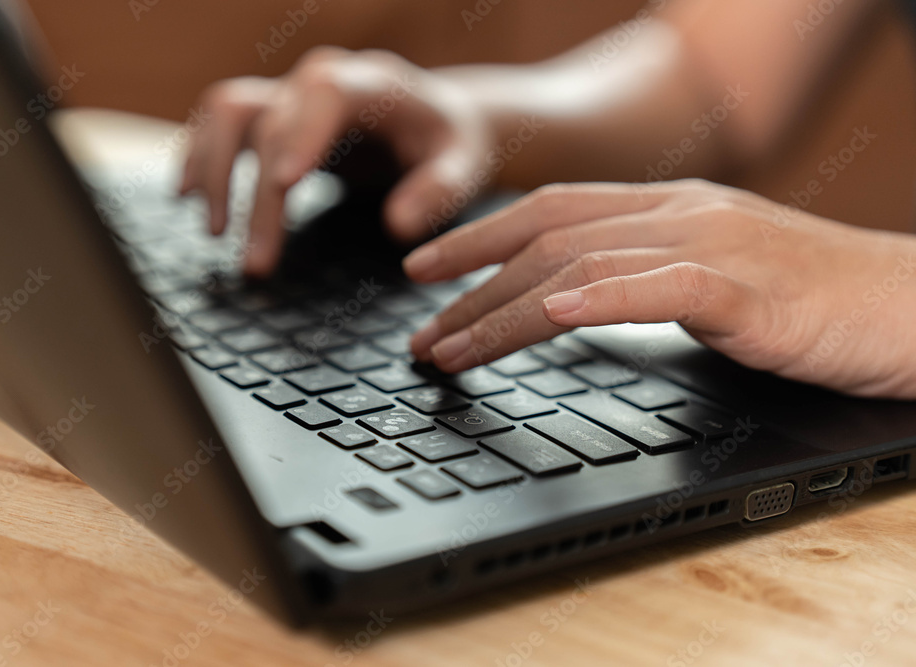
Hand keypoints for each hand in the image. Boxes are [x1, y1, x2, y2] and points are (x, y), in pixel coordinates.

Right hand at [180, 47, 493, 275]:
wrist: (436, 119)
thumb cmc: (450, 145)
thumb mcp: (464, 167)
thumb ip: (439, 192)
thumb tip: (398, 226)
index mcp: (374, 83)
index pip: (326, 94)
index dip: (301, 133)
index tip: (286, 183)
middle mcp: (321, 80)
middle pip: (271, 123)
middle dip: (258, 197)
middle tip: (256, 264)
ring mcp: (290, 92)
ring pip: (229, 111)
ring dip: (212, 169)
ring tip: (213, 230)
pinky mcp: (272, 113)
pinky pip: (221, 121)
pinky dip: (200, 155)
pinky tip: (187, 196)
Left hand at [403, 179, 915, 398]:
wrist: (907, 307)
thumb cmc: (810, 301)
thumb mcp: (707, 279)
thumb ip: (641, 280)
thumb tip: (569, 306)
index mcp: (666, 208)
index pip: (549, 211)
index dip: (476, 237)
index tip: (424, 269)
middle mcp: (678, 214)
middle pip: (546, 238)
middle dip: (468, 284)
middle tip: (417, 329)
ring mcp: (712, 244)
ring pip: (581, 266)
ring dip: (503, 311)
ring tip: (450, 349)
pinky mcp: (746, 289)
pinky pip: (660, 286)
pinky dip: (600, 299)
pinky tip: (550, 315)